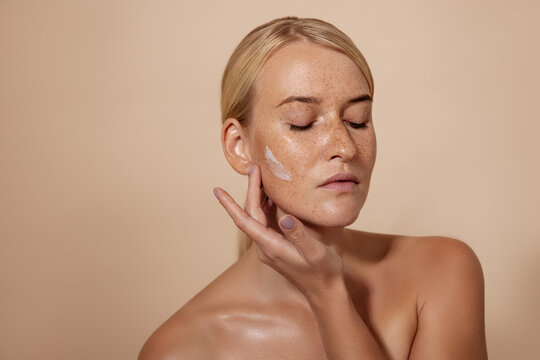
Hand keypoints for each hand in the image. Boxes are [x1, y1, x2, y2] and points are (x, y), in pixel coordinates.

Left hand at [213, 165, 343, 300]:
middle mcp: (265, 247)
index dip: (230, 205)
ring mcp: (268, 248)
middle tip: (254, 169)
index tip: (218, 190)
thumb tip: (284, 217)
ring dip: (256, 198)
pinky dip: (264, 207)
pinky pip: (264, 223)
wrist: (324, 291)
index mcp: (271, 246)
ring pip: (255, 218)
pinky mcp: (275, 247)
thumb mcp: (315, 252)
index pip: (245, 221)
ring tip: (259, 178)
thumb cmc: (322, 271)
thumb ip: (299, 234)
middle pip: (250, 215)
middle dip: (250, 191)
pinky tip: (271, 198)